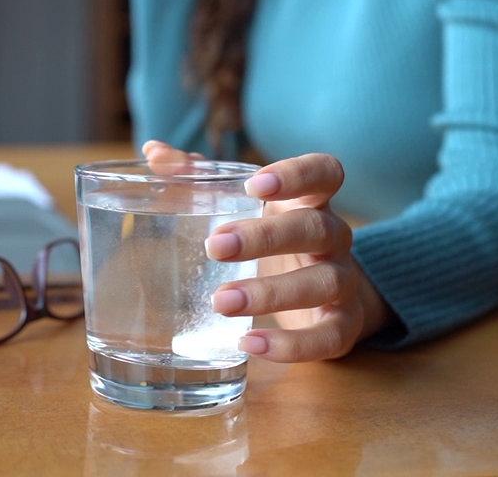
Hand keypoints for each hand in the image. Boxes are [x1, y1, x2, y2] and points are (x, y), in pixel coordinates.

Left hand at [142, 140, 388, 361]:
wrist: (326, 297)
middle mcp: (334, 237)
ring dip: (271, 292)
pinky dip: (291, 345)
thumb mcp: (243, 208)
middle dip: (265, 237)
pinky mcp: (343, 326)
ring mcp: (343, 282)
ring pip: (322, 282)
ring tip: (222, 302)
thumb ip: (199, 178)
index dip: (297, 175)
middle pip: (314, 228)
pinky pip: (328, 337)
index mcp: (310, 201)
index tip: (255, 184)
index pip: (324, 173)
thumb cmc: (274, 239)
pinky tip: (249, 344)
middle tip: (214, 246)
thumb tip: (154, 153)